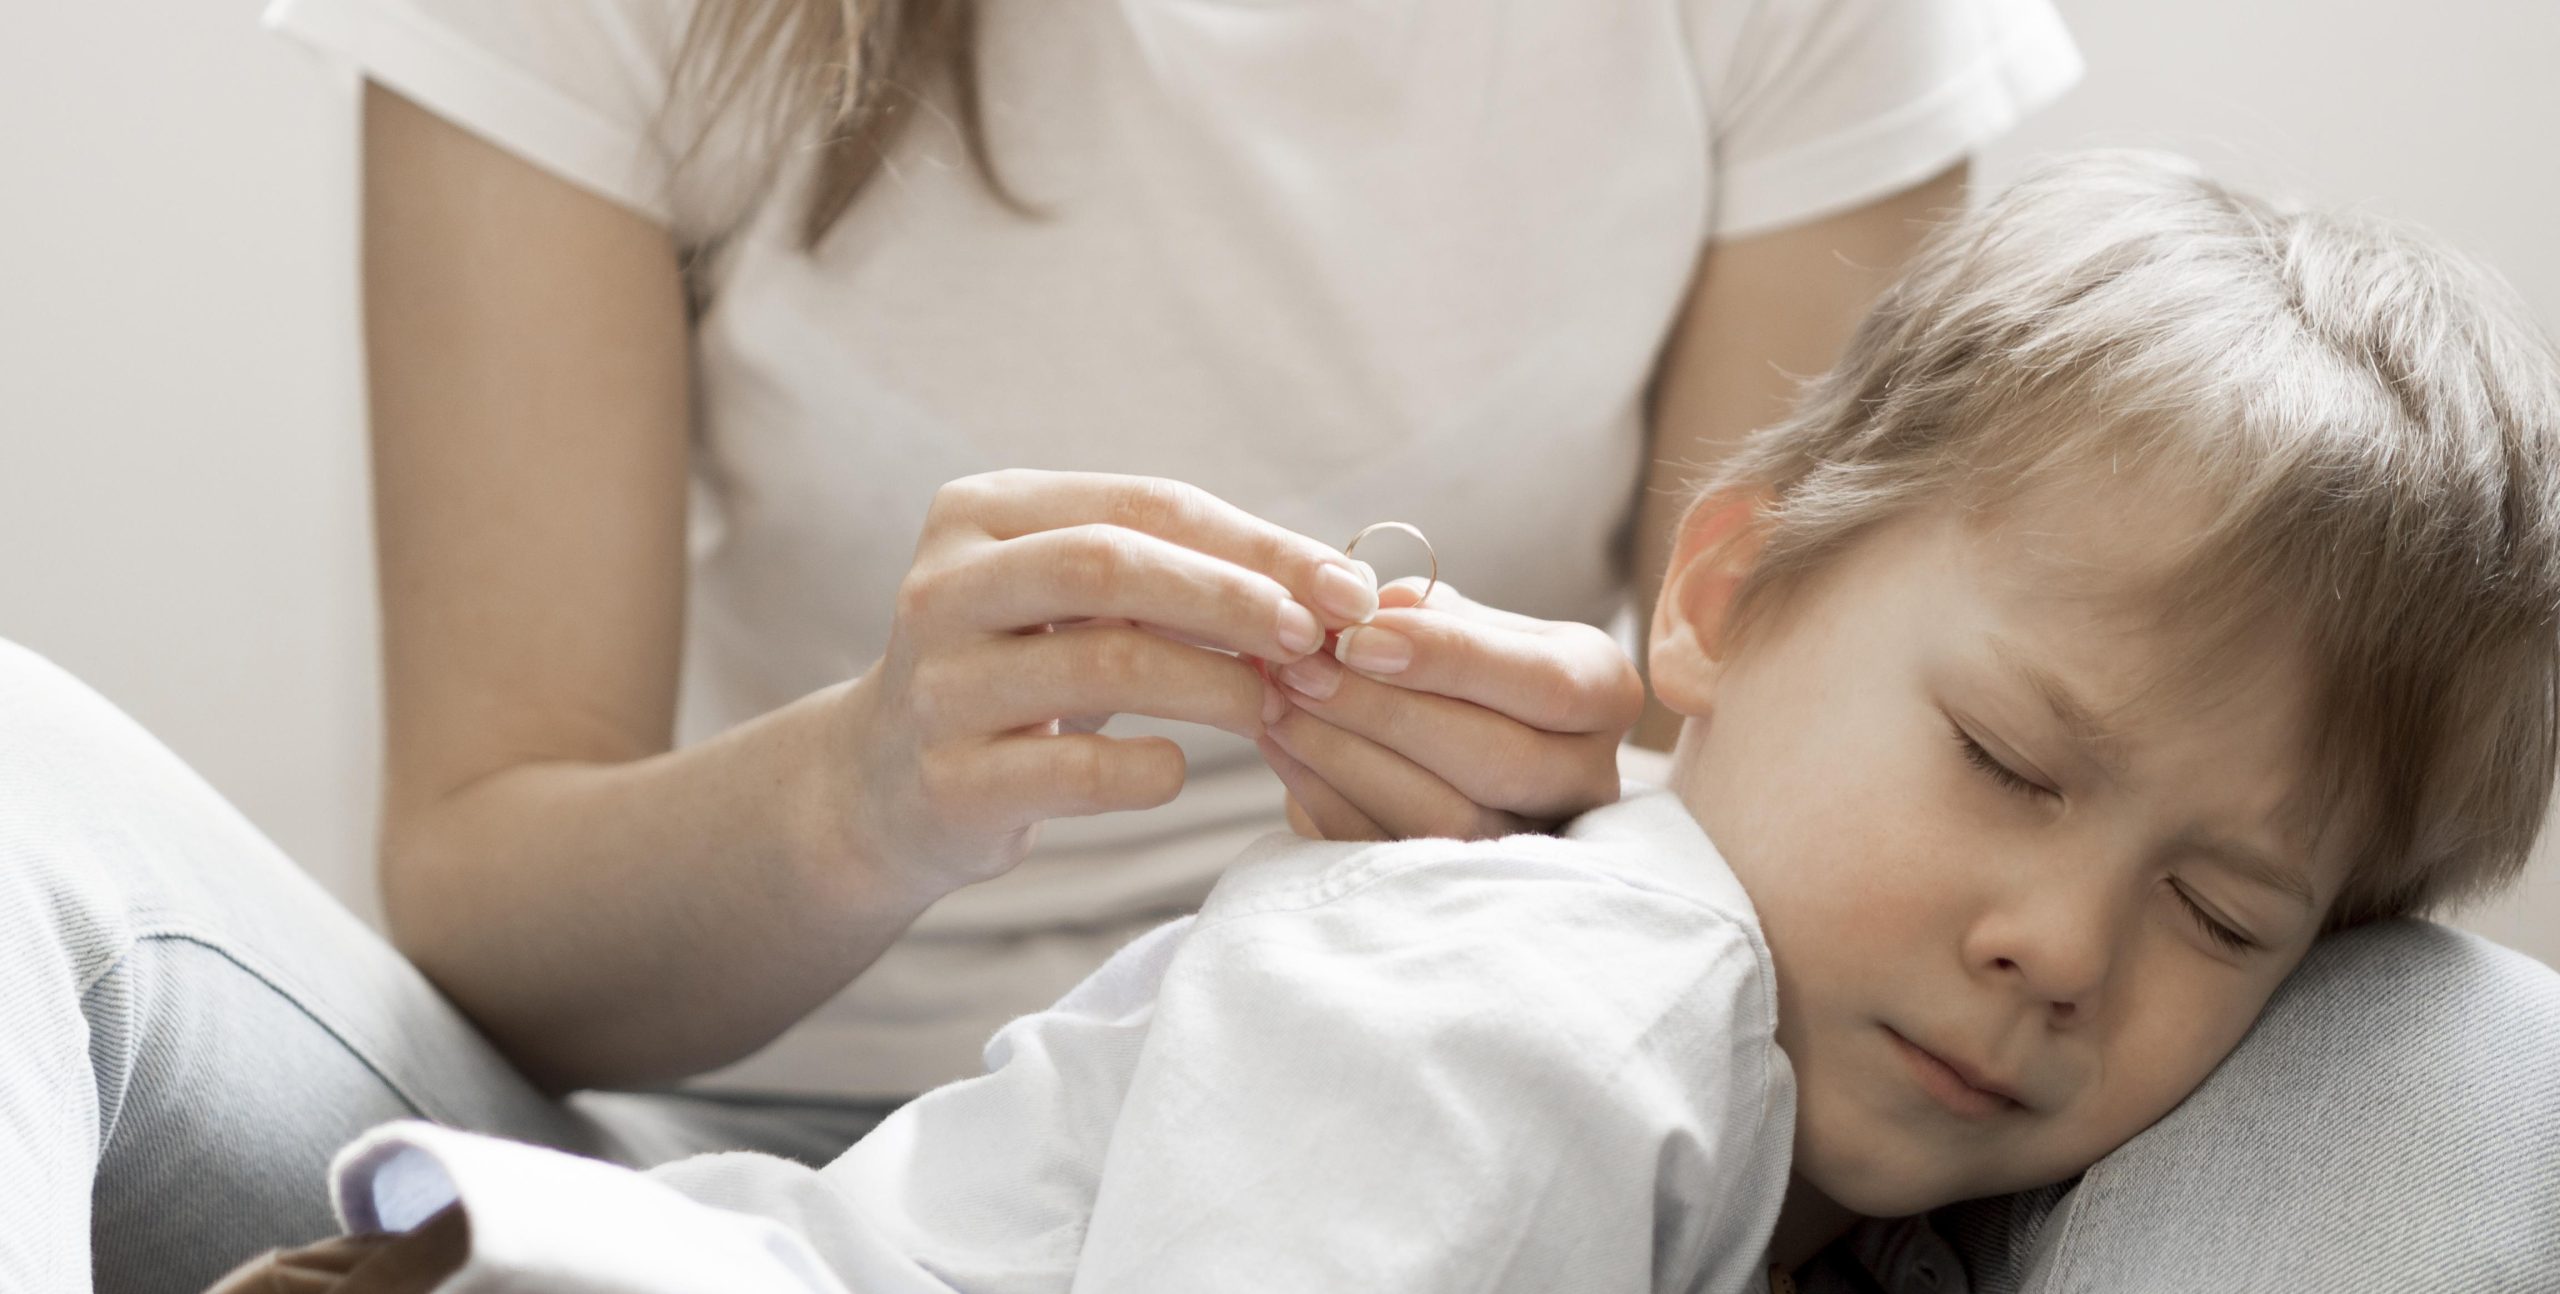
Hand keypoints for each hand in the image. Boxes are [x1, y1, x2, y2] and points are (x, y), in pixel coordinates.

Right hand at [831, 470, 1378, 897]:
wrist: (884, 786)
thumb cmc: (1022, 672)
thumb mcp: (1076, 601)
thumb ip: (1177, 574)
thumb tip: (1341, 586)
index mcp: (983, 512)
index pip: (1145, 505)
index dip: (1258, 545)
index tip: (1350, 590)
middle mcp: (944, 585)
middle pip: (1110, 565)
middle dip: (1233, 598)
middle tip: (1318, 640)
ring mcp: (937, 685)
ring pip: (1103, 662)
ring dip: (1215, 686)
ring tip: (1274, 706)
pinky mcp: (947, 782)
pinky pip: (1078, 770)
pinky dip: (1152, 770)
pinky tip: (1178, 770)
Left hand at [1254, 579, 1644, 839]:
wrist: (1433, 731)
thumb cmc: (1447, 658)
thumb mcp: (1451, 618)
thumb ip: (1418, 611)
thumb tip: (1366, 611)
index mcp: (1601, 690)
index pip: (1545, 682)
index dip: (1449, 659)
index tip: (1357, 636)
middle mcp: (1586, 775)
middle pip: (1500, 761)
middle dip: (1387, 715)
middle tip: (1302, 671)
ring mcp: (1532, 841)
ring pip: (1446, 818)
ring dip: (1346, 757)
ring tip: (1279, 702)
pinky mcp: (1462, 883)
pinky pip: (1391, 847)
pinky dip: (1324, 791)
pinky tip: (1281, 741)